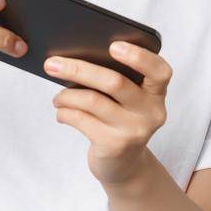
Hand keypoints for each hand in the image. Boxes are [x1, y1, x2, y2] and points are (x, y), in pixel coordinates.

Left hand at [45, 41, 172, 186]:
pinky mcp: (114, 145)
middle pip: (114, 82)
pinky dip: (65, 112)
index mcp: (156, 94)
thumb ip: (116, 81)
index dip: (139, 57)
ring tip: (57, 97)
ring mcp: (133, 130)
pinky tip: (61, 111)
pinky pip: (81, 120)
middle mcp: (150, 112)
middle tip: (51, 63)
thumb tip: (74, 58)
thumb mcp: (128, 102)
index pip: (159, 71)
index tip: (113, 45)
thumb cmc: (120, 121)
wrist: (124, 165)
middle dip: (78, 69)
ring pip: (92, 100)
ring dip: (66, 95)